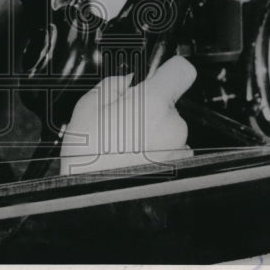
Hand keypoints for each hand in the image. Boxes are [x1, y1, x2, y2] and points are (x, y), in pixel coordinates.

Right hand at [59, 55, 195, 174]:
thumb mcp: (88, 106)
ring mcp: (178, 149)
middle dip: (149, 107)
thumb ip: (114, 85)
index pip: (181, 70)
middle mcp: (172, 124)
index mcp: (152, 101)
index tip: (161, 74)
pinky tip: (132, 158)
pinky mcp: (179, 168)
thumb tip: (126, 81)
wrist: (92, 198)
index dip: (170, 70)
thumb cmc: (88, 156)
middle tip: (122, 120)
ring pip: (168, 128)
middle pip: (169, 103)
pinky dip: (156, 152)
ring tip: (124, 144)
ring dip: (152, 132)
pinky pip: (170, 150)